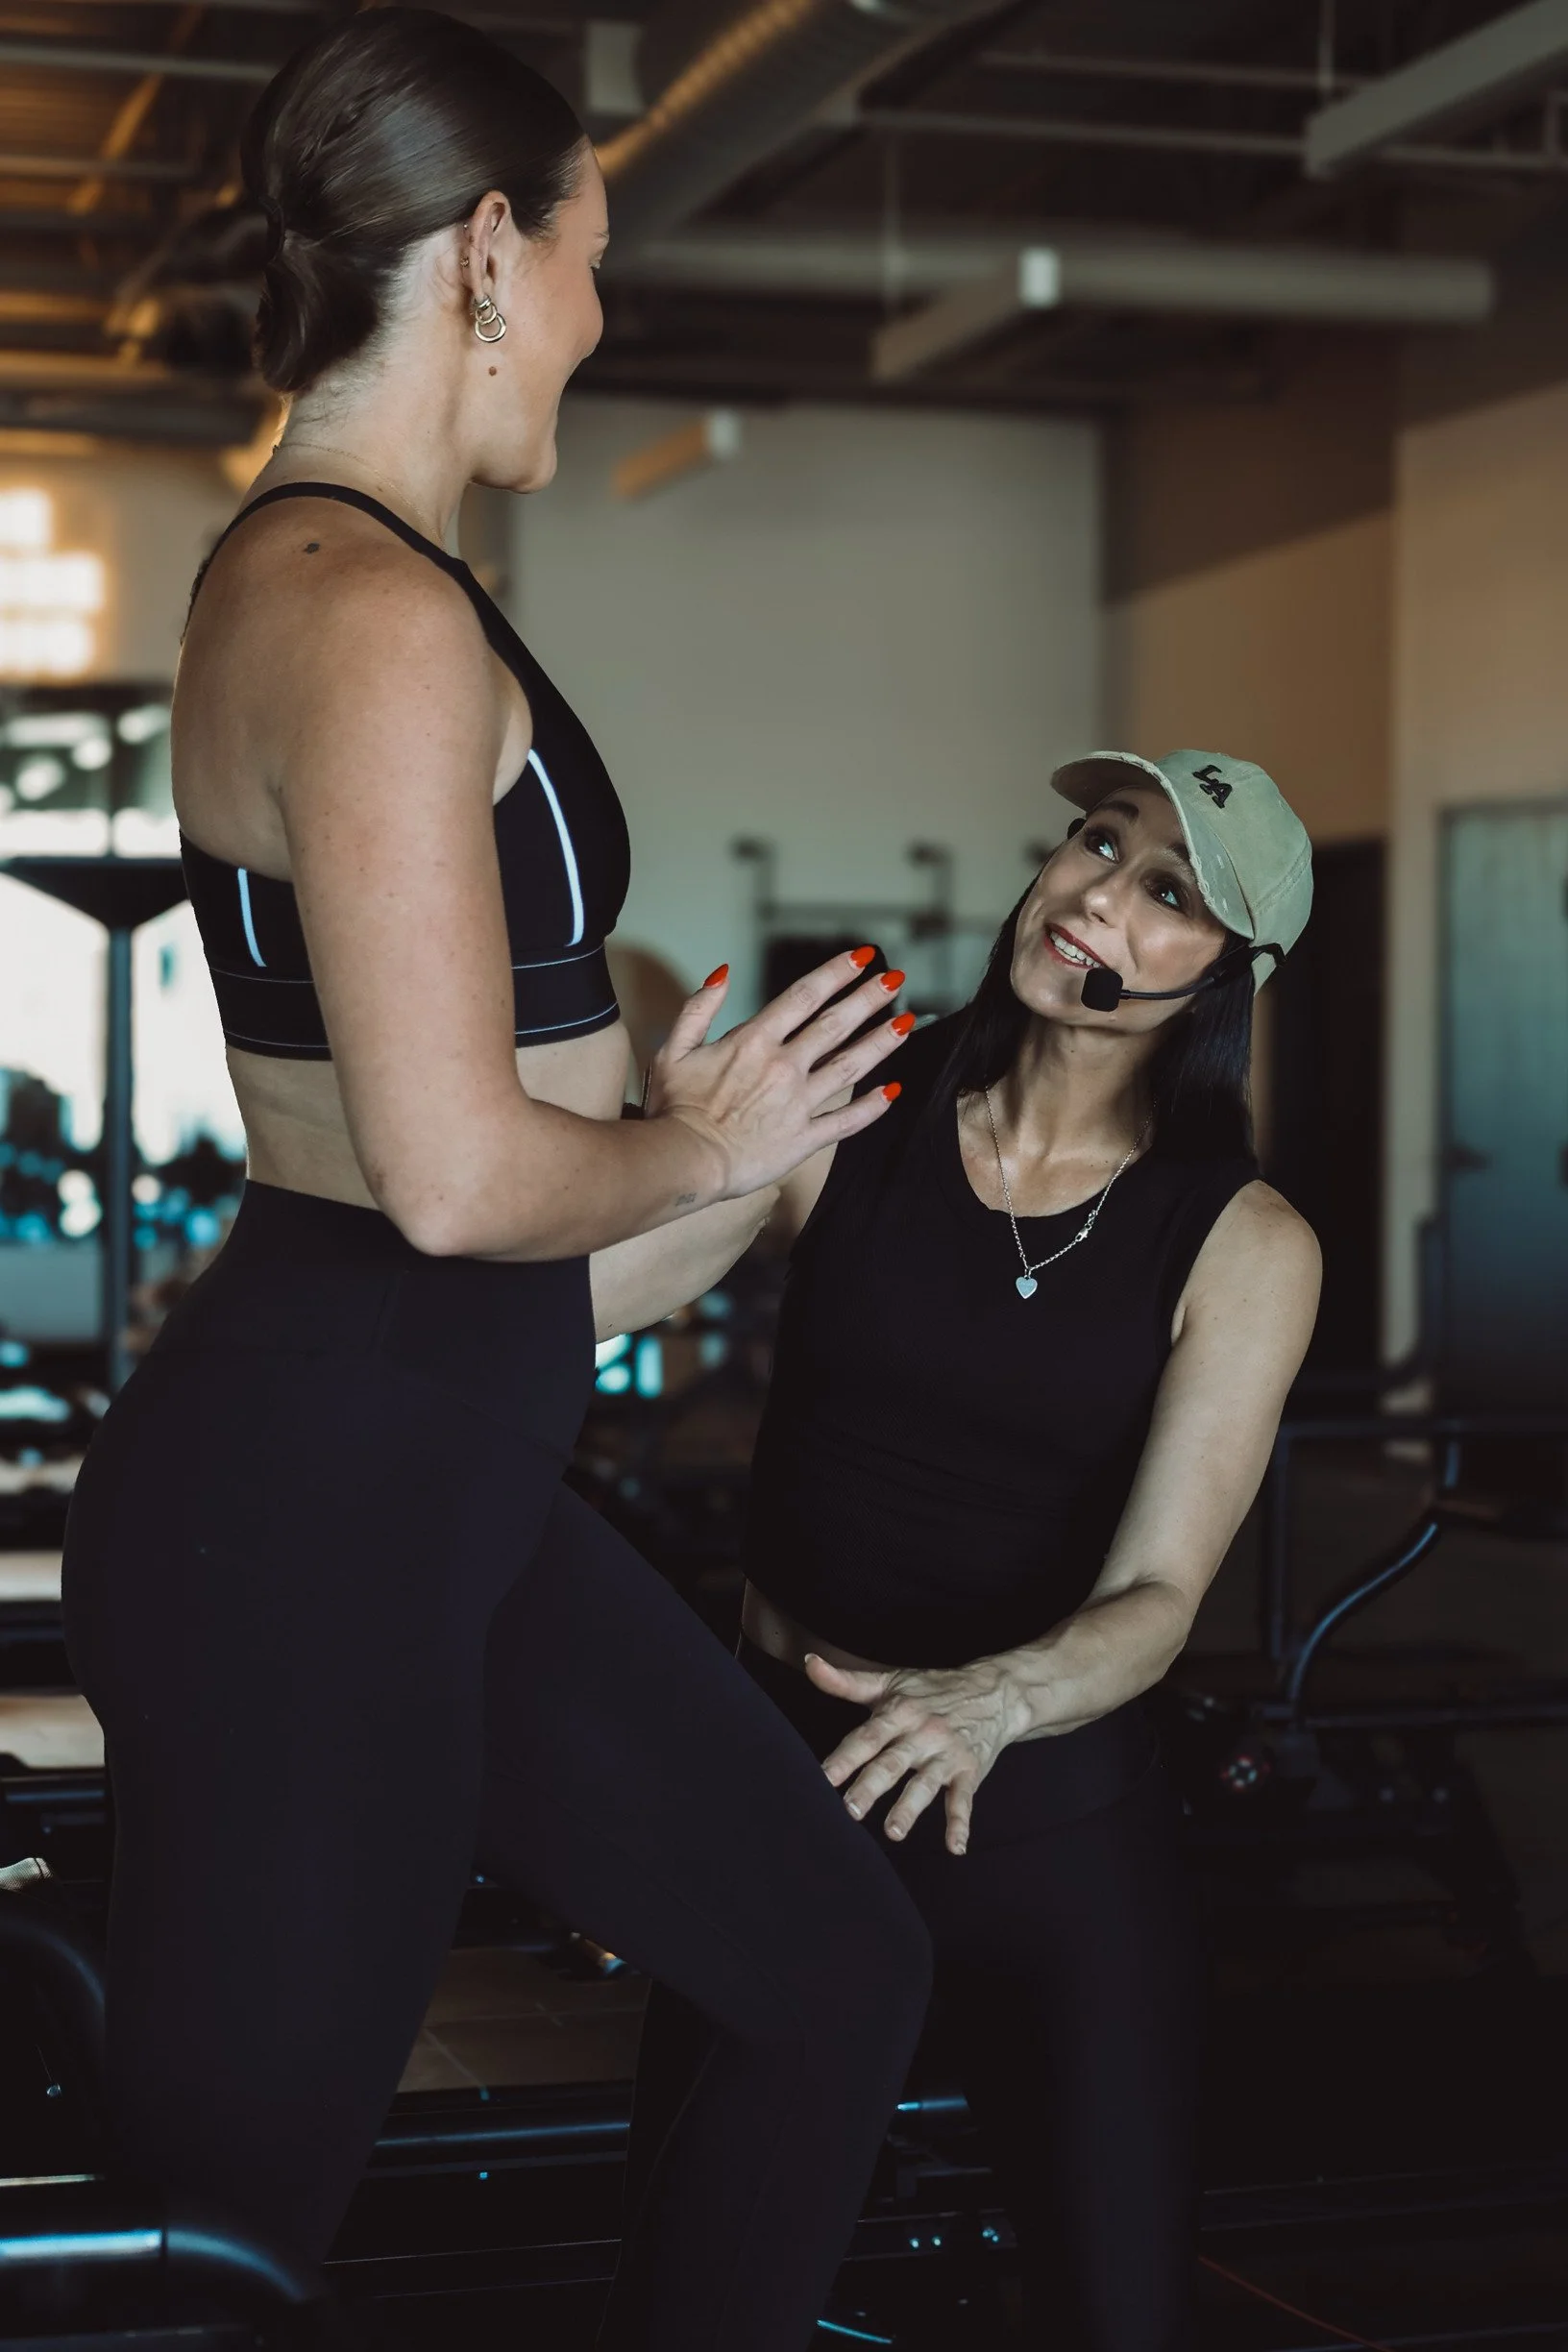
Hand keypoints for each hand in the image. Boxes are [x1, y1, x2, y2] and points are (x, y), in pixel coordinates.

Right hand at [646, 950, 912, 1202]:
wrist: (684, 1161)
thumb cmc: (674, 1109)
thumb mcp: (674, 1049)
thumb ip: (698, 1008)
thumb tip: (723, 973)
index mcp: (754, 1041)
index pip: (804, 996)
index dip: (836, 973)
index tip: (861, 957)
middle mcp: (784, 1067)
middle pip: (835, 1025)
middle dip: (868, 999)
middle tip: (894, 981)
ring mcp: (798, 1103)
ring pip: (850, 1067)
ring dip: (880, 1043)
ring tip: (905, 1024)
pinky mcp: (804, 1138)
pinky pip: (846, 1121)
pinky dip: (871, 1106)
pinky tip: (892, 1091)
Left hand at [806, 1652, 1026, 1856]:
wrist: (995, 1692)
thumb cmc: (933, 1689)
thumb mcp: (891, 1681)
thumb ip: (847, 1681)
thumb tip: (809, 1662)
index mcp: (899, 1712)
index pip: (868, 1736)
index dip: (846, 1756)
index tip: (825, 1777)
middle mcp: (922, 1733)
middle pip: (893, 1762)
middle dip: (872, 1785)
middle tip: (850, 1809)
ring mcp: (947, 1753)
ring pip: (926, 1783)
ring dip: (910, 1808)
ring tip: (893, 1831)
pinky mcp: (970, 1770)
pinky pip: (964, 1799)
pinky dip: (960, 1823)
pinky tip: (955, 1847)